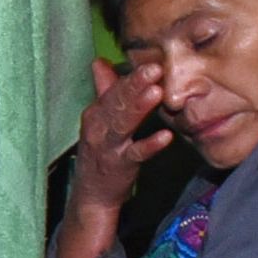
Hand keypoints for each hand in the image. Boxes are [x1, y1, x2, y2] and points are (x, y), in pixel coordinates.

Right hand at [56, 57, 175, 257]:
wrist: (91, 196)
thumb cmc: (101, 153)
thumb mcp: (100, 120)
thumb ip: (104, 91)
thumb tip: (99, 62)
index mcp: (96, 114)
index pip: (114, 91)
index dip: (131, 77)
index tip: (152, 61)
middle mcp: (98, 127)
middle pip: (117, 103)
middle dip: (135, 85)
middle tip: (155, 68)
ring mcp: (108, 147)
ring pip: (123, 124)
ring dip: (139, 108)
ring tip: (157, 92)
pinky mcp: (119, 167)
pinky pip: (135, 155)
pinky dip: (149, 146)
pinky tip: (166, 138)